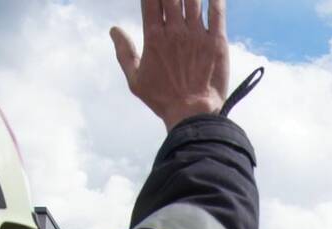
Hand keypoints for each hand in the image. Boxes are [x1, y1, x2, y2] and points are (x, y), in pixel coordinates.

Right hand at [111, 0, 229, 128]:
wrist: (193, 114)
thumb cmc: (163, 99)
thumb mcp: (135, 79)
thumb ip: (124, 52)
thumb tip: (113, 30)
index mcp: (154, 37)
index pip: (150, 0)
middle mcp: (175, 31)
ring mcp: (197, 35)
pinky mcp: (216, 42)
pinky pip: (217, 12)